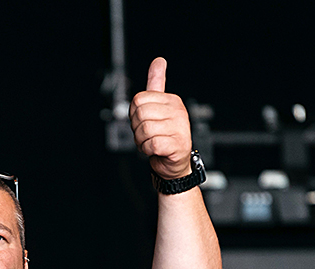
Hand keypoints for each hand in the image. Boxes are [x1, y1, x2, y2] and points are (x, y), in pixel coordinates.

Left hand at [129, 57, 192, 179]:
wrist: (174, 163)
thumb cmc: (163, 135)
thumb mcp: (158, 106)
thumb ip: (156, 83)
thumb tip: (159, 60)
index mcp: (172, 100)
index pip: (138, 100)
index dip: (134, 114)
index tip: (144, 122)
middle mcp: (179, 111)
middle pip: (139, 114)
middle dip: (137, 129)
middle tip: (148, 135)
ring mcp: (180, 128)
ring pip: (144, 130)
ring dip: (142, 141)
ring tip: (152, 142)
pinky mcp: (178, 145)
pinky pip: (151, 144)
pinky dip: (148, 150)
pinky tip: (156, 150)